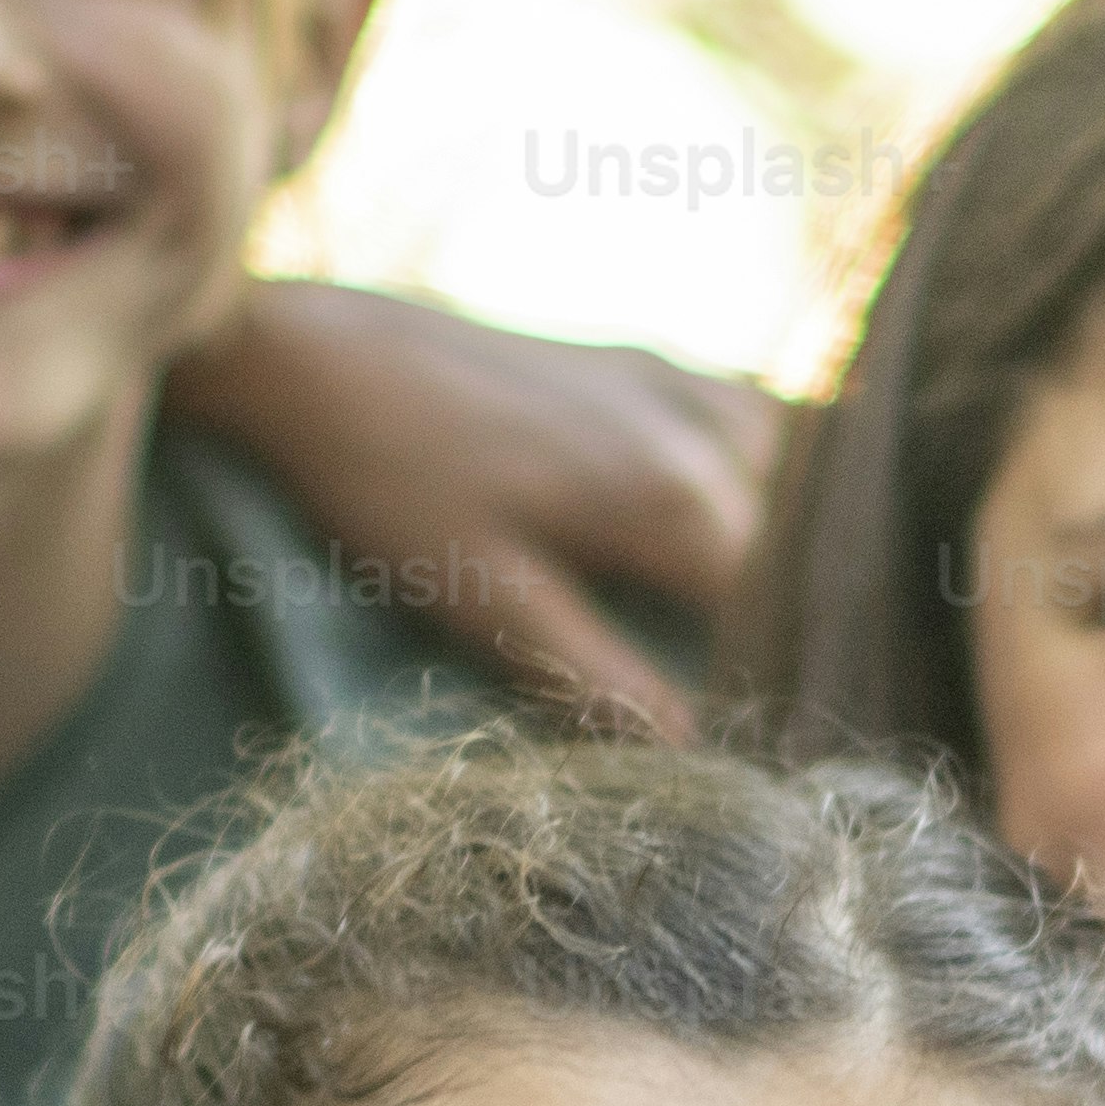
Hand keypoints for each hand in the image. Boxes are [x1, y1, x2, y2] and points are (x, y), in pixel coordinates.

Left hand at [172, 284, 778, 733]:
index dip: (768, 674)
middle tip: (742, 681)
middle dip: (776, 614)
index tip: (749, 725)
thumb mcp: (487, 600)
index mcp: (670, 500)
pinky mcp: (643, 356)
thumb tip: (690, 751)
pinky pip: (744, 414)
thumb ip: (595, 676)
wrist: (318, 354)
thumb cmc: (389, 483)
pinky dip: (753, 466)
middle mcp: (697, 432)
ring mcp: (674, 382)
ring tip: (736, 609)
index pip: (772, 609)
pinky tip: (725, 507)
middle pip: (786, 548)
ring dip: (775, 540)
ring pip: (783, 476)